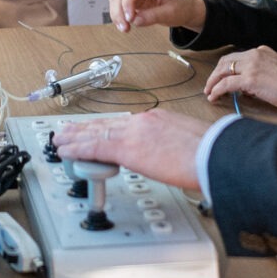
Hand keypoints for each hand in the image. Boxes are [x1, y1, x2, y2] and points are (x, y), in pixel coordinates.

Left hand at [54, 109, 207, 192]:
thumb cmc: (211, 153)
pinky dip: (78, 148)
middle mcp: (143, 122)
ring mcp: (134, 133)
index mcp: (158, 119)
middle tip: (67, 131)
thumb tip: (168, 157)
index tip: (95, 131)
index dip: (105, 127)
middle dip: (85, 129)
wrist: (216, 154)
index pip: (124, 123)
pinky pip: (95, 146)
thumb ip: (171, 146)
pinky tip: (67, 150)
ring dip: (76, 138)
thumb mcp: (188, 143)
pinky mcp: (128, 149)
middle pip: (106, 124)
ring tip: (60, 140)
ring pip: (96, 133)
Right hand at [112, 0, 203, 33]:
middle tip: (125, 27)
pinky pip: (118, 4)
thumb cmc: (180, 8)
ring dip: (116, 14)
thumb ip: (153, 16)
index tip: (129, 18)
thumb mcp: (170, 14)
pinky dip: (118, 15)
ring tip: (124, 28)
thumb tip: (135, 21)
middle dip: (119, 10)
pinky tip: (123, 25)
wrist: (183, 9)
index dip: (127, 1)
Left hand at [205, 46, 276, 116]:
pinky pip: (226, 83)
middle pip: (226, 61)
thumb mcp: (276, 71)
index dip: (226, 68)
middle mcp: (254, 54)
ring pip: (223, 70)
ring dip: (213, 82)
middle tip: (210, 85)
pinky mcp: (250, 79)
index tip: (221, 77)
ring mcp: (252, 66)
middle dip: (215, 74)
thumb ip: (261, 74)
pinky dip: (217, 90)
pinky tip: (214, 97)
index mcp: (261, 51)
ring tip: (209, 92)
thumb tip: (247, 89)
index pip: (236, 57)